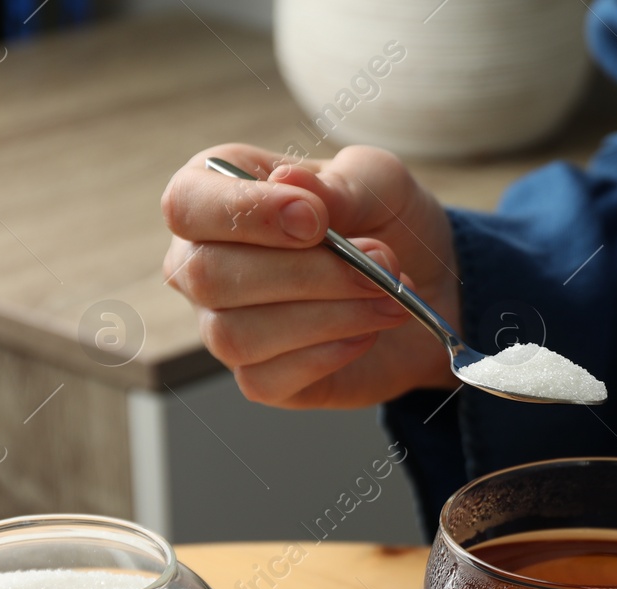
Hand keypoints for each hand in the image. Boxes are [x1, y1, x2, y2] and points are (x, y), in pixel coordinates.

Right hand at [161, 143, 460, 408]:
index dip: (247, 213)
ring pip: (236, 334)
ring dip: (329, 316)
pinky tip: (366, 334)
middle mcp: (202, 262)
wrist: (429, 286)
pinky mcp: (258, 378)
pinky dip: (327, 356)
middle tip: (381, 265)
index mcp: (214, 193)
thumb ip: (338, 184)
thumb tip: (290, 180)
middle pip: (210, 275)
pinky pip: (264, 379)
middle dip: (309, 273)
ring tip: (389, 299)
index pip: (187, 204)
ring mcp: (222, 325)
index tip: (316, 221)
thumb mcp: (378, 182)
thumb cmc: (386, 221)